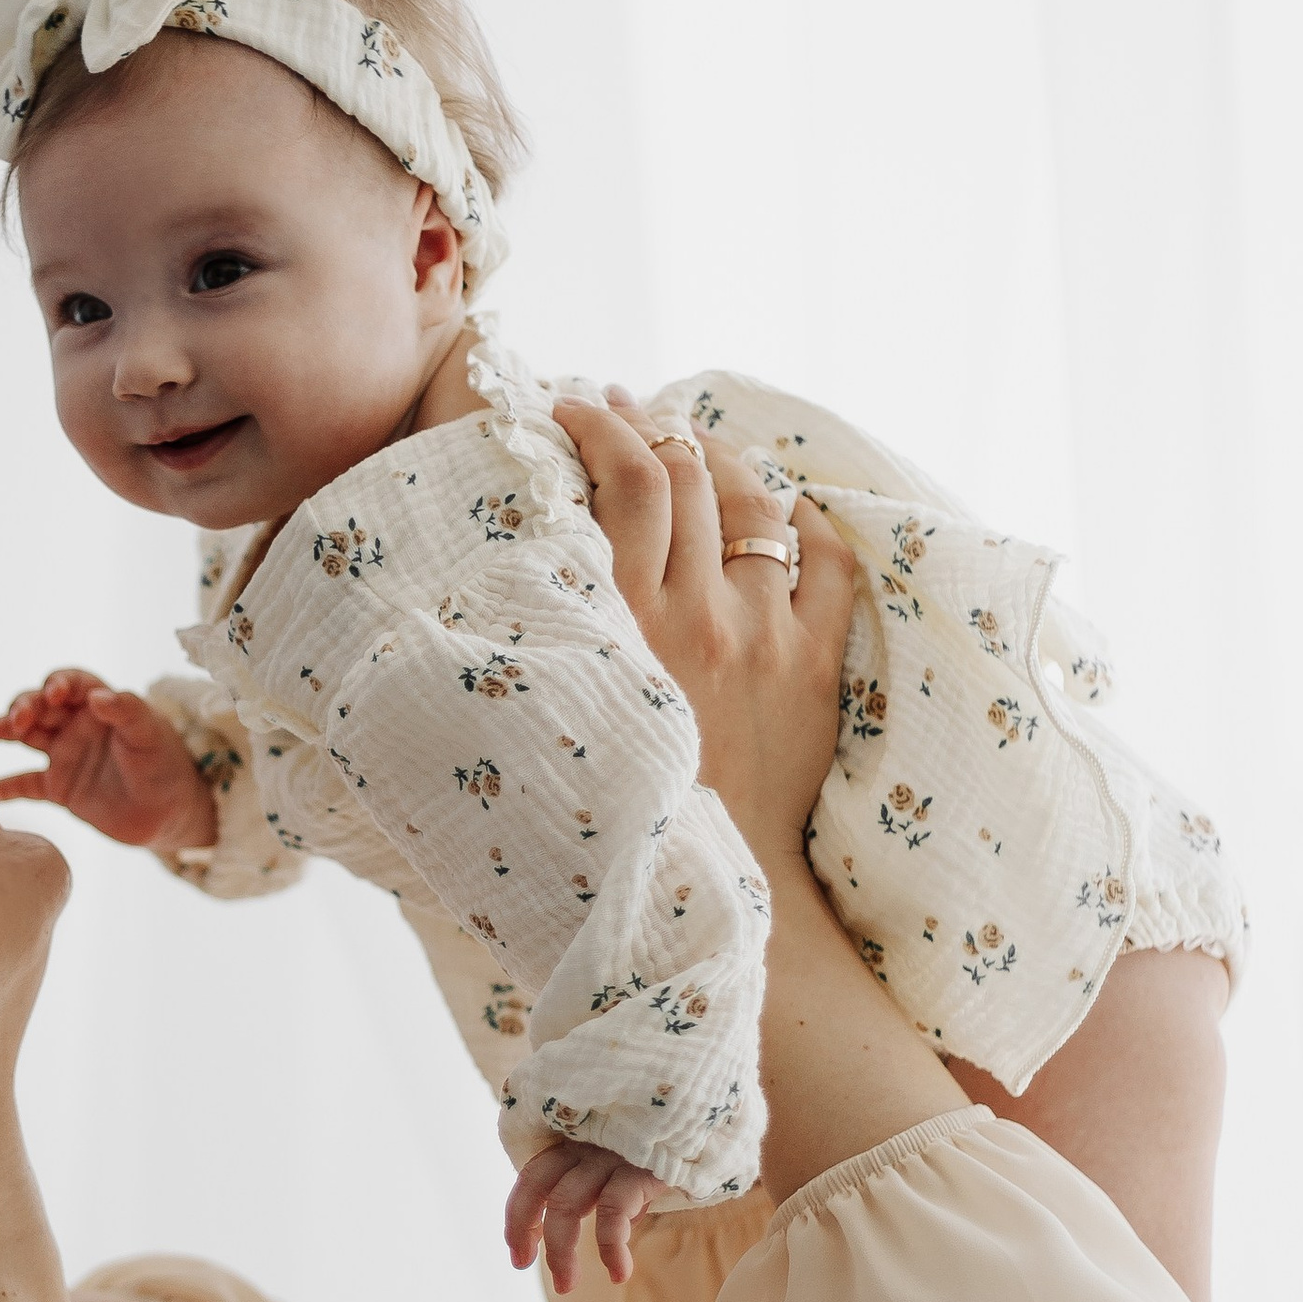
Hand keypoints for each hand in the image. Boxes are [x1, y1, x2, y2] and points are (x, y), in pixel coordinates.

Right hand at [0, 670, 219, 858]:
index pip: (69, 682)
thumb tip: (97, 697)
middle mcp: (75, 724)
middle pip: (38, 706)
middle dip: (23, 708)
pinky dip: (5, 787)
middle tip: (17, 721)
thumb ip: (126, 711)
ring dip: (3, 731)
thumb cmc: (166, 764)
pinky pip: (25, 784)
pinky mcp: (59, 788)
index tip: (53, 695)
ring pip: (25, 737)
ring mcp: (64, 755)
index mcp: (98, 704)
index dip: (57, 683)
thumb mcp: (151, 734)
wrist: (171, 814)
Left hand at [503, 1137, 660, 1294]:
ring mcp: (612, 1152)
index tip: (518, 1254)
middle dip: (527, 1232)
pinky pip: (613, 1210)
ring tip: (566, 1286)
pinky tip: (619, 1274)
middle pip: (540, 1185)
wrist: (717, 1122)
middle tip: (524, 1267)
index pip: (533, 1174)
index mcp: (580, 1141)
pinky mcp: (640, 1165)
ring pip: (568, 1203)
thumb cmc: (672, 1148)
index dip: (518, 1214)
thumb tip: (620, 1229)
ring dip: (561, 1252)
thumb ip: (614, 1191)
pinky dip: (610, 1247)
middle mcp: (589, 1142)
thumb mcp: (632, 1167)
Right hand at [552, 391, 854, 873]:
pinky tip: (786, 506)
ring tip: (693, 440)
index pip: (624, 478)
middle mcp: (697, 616)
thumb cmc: (598, 814)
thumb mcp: (545, 714)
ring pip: (755, 503)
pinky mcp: (814, 669)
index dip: (599, 426)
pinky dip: (810, 523)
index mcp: (622, 625)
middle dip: (650, 424)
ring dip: (721, 456)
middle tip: (621, 408)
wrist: (698, 892)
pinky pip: (830, 566)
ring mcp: (765, 637)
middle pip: (686, 474)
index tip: (572, 409)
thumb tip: (473, 588)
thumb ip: (532, 636)